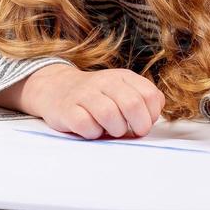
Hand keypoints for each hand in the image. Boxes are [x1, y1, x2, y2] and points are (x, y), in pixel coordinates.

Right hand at [22, 63, 164, 138]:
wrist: (57, 89)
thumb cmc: (98, 97)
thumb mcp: (123, 90)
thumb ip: (143, 100)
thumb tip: (151, 116)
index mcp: (123, 77)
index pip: (150, 95)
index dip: (152, 115)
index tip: (143, 121)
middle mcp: (105, 81)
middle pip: (132, 104)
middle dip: (138, 125)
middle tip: (133, 132)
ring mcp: (84, 94)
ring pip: (109, 115)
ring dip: (115, 130)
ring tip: (111, 130)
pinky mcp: (67, 109)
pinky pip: (86, 125)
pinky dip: (93, 133)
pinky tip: (91, 129)